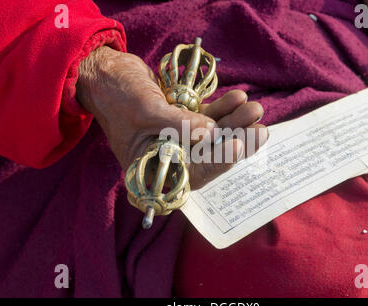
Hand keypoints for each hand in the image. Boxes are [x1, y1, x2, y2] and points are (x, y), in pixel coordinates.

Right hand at [76, 46, 267, 189]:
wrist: (107, 72)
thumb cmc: (116, 95)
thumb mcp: (145, 110)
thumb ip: (178, 124)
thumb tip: (211, 132)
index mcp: (153, 166)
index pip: (192, 171)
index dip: (217, 161)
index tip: (237, 145)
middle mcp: (169, 156)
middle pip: (210, 155)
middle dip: (236, 141)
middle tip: (260, 130)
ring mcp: (179, 137)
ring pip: (214, 135)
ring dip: (235, 122)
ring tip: (255, 107)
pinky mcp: (184, 121)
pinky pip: (209, 117)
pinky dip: (223, 108)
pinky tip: (238, 96)